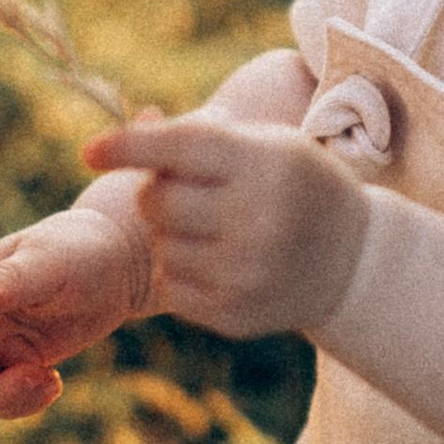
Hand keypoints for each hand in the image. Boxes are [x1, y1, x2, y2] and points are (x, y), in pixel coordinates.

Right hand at [0, 206, 152, 421]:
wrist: (118, 257)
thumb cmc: (83, 248)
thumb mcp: (51, 261)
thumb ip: (13, 281)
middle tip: (45, 382)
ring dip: (13, 401)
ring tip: (53, 384)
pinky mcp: (18, 359)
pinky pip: (6, 394)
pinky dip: (27, 399)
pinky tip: (55, 382)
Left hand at [81, 115, 368, 340]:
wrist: (354, 259)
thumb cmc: (294, 184)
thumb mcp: (264, 144)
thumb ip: (199, 133)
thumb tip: (128, 129)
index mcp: (264, 163)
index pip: (179, 148)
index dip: (128, 147)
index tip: (90, 152)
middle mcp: (258, 217)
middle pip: (158, 202)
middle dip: (157, 194)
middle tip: (187, 194)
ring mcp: (248, 272)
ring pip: (161, 248)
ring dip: (171, 236)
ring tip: (213, 231)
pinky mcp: (237, 314)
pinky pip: (171, 289)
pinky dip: (180, 274)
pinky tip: (217, 264)